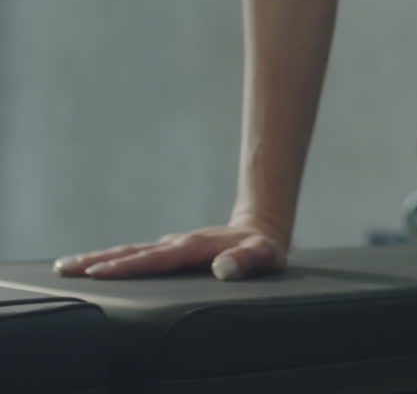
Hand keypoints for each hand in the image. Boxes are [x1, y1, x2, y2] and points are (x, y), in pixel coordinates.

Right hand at [52, 220, 288, 281]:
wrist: (261, 229)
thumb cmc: (263, 248)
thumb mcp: (263, 255)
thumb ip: (246, 260)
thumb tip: (223, 268)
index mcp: (194, 247)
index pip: (156, 259)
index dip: (129, 267)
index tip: (100, 272)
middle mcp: (177, 243)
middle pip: (132, 252)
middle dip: (98, 260)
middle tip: (66, 268)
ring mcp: (171, 245)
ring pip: (130, 251)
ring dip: (98, 257)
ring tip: (67, 266)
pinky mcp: (169, 249)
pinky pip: (136, 254)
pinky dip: (112, 259)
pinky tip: (93, 266)